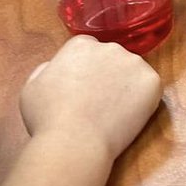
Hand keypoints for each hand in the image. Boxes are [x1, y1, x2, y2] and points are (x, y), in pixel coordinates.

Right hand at [20, 36, 161, 163]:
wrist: (74, 141)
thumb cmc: (47, 117)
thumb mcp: (32, 87)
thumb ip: (48, 69)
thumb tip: (58, 67)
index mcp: (82, 45)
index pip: (88, 49)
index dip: (85, 70)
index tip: (82, 88)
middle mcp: (110, 47)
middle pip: (112, 58)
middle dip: (107, 75)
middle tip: (97, 102)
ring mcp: (134, 63)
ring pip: (132, 72)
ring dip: (125, 86)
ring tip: (111, 112)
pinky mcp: (152, 81)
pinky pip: (149, 87)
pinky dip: (143, 100)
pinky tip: (127, 115)